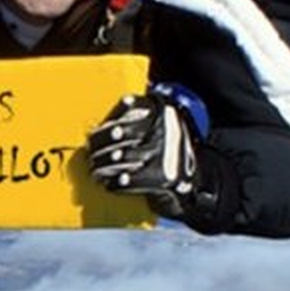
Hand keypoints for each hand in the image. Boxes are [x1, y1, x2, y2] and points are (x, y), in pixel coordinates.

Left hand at [87, 84, 207, 217]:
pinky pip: (127, 180)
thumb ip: (139, 120)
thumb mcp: (164, 128)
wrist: (198, 185)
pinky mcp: (162, 177)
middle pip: (119, 132)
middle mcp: (165, 128)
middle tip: (91, 150)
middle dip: (99, 143)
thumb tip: (100, 128)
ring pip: (119, 157)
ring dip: (101, 166)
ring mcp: (164, 153)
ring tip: (96, 169)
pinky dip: (114, 183)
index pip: (129, 106)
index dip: (110, 117)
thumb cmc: (171, 155)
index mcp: (164, 110)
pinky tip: (109, 183)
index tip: (95, 126)